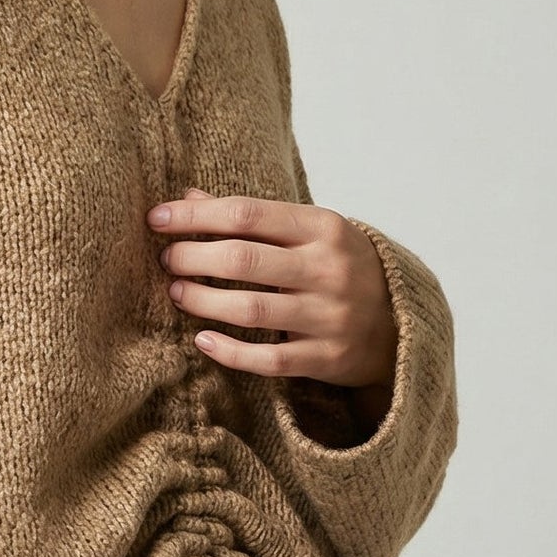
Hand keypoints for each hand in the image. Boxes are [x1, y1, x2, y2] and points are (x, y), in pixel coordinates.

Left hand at [147, 188, 396, 393]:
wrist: (399, 322)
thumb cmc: (337, 267)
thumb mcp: (307, 232)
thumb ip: (251, 217)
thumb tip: (187, 197)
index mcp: (323, 227)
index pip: (247, 214)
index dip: (194, 216)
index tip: (156, 218)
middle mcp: (329, 269)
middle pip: (243, 259)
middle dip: (192, 257)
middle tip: (166, 259)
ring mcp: (330, 315)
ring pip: (251, 309)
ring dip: (203, 300)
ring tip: (176, 292)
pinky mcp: (327, 357)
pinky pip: (269, 359)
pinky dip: (230, 351)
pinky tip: (201, 340)